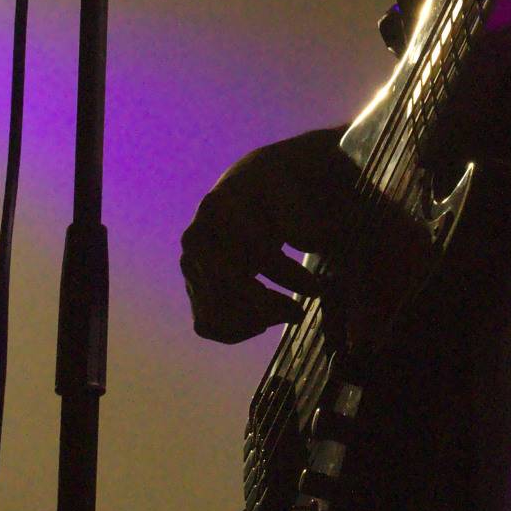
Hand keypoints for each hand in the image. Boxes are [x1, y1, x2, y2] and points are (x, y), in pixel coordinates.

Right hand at [180, 126, 353, 343]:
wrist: (262, 182)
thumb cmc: (292, 186)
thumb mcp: (303, 191)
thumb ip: (312, 225)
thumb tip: (319, 254)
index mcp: (226, 201)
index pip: (257, 251)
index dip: (290, 275)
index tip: (319, 287)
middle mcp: (200, 230)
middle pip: (230, 285)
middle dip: (269, 304)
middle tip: (301, 310)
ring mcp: (192, 257)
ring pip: (217, 309)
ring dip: (257, 319)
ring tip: (291, 312)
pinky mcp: (194, 281)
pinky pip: (208, 321)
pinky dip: (238, 328)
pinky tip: (267, 317)